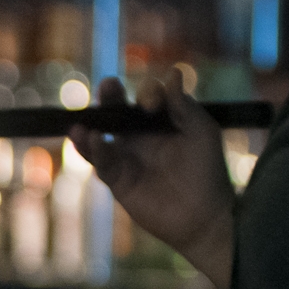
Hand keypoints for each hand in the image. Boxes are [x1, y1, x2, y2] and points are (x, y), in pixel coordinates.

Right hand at [70, 70, 235, 286]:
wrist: (203, 214)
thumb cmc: (207, 170)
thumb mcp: (202, 132)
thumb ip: (184, 106)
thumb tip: (172, 74)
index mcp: (162, 122)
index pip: (147, 98)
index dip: (147, 94)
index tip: (152, 105)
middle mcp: (141, 136)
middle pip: (117, 111)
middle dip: (110, 97)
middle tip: (108, 86)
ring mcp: (126, 157)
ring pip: (100, 136)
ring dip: (90, 126)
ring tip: (81, 123)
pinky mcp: (116, 179)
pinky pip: (101, 161)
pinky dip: (93, 150)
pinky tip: (90, 139)